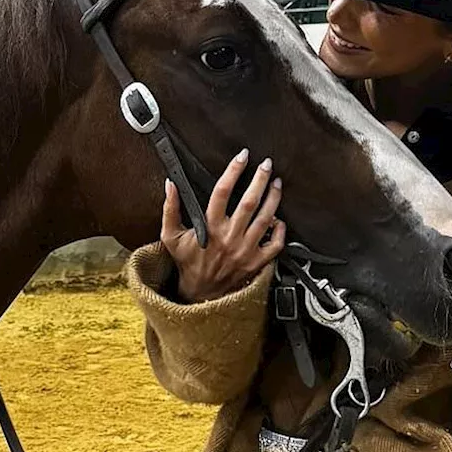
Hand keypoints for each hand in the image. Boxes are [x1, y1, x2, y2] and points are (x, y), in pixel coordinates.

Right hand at [161, 149, 286, 302]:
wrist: (200, 294)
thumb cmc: (187, 262)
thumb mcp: (171, 236)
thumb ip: (170, 209)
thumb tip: (171, 185)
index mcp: (209, 228)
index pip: (222, 192)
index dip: (233, 171)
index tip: (241, 157)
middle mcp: (229, 238)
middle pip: (249, 202)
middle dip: (260, 180)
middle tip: (266, 164)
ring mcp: (245, 251)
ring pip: (265, 219)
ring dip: (273, 198)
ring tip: (276, 183)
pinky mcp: (256, 263)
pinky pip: (276, 244)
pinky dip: (281, 230)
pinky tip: (279, 218)